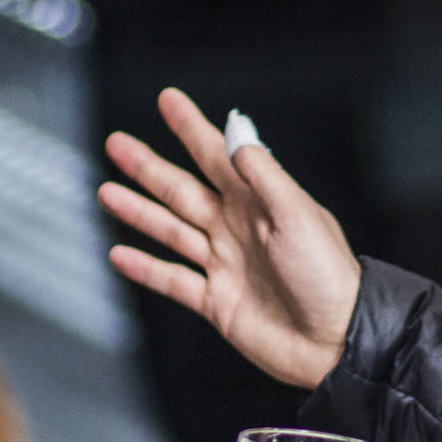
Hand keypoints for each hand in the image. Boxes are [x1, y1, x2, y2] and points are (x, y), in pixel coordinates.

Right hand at [100, 89, 359, 391]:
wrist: (334, 341)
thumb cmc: (328, 277)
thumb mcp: (299, 216)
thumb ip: (264, 176)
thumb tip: (237, 139)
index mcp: (258, 203)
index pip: (217, 155)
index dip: (191, 128)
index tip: (168, 100)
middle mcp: (236, 229)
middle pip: (181, 190)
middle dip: (148, 166)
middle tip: (117, 143)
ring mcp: (224, 264)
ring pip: (170, 230)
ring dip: (138, 211)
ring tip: (107, 192)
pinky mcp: (216, 302)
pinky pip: (172, 280)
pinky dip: (145, 268)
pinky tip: (120, 255)